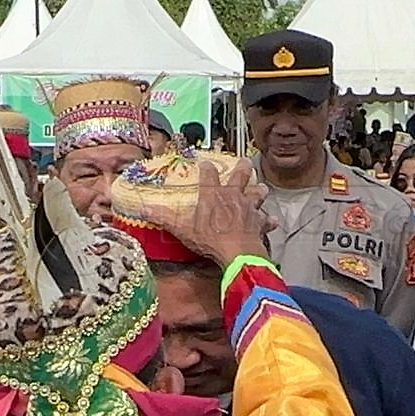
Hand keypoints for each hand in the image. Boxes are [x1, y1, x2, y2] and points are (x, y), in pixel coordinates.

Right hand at [140, 159, 270, 266]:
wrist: (238, 253)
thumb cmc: (210, 239)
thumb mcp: (183, 229)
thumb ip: (164, 218)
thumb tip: (143, 208)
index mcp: (214, 194)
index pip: (209, 174)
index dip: (207, 168)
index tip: (205, 163)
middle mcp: (234, 196)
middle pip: (241, 176)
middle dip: (243, 168)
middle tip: (244, 162)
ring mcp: (250, 208)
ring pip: (258, 194)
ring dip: (259, 191)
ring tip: (261, 188)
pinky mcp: (260, 223)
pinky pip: (266, 220)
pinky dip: (268, 220)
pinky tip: (271, 220)